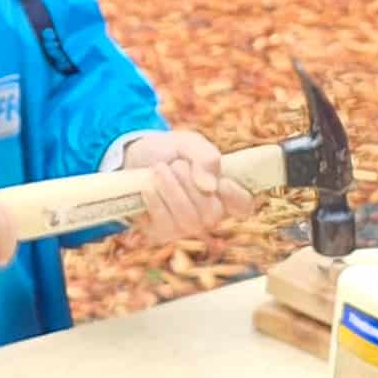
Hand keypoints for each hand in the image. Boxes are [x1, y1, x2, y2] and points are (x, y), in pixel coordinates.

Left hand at [120, 131, 255, 240]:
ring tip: (159, 170)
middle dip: (190, 184)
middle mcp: (207, 214)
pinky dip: (155, 199)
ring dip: (171, 189)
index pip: (243, 205)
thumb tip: (210, 187)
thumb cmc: (169, 152)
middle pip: (212, 213)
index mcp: (222, 191)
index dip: (236, 196)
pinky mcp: (161, 233)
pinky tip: (148, 186)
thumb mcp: (189, 143)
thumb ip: (205, 157)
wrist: (134, 157)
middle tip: (176, 165)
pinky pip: (164, 223)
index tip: (221, 181)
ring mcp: (185, 227)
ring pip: (188, 219)